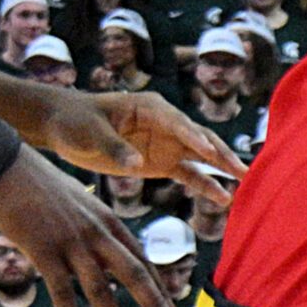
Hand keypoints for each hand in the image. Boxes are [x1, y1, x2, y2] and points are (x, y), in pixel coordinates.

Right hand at [0, 146, 173, 306]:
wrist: (6, 166)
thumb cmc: (41, 184)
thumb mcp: (81, 203)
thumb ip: (97, 228)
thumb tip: (106, 249)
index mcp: (109, 221)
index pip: (141, 259)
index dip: (158, 285)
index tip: (171, 306)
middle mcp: (97, 234)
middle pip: (134, 274)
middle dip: (154, 303)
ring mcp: (71, 243)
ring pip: (100, 289)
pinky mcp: (43, 251)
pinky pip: (61, 292)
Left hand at [22, 87, 246, 209]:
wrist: (62, 126)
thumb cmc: (74, 121)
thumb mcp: (89, 132)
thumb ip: (115, 147)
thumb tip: (137, 165)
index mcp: (150, 108)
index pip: (179, 123)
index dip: (194, 138)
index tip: (208, 152)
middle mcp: (167, 124)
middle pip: (201, 139)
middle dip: (222, 154)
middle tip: (243, 170)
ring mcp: (167, 144)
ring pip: (202, 157)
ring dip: (222, 169)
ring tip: (245, 182)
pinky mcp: (163, 163)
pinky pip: (190, 175)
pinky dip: (206, 186)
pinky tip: (223, 199)